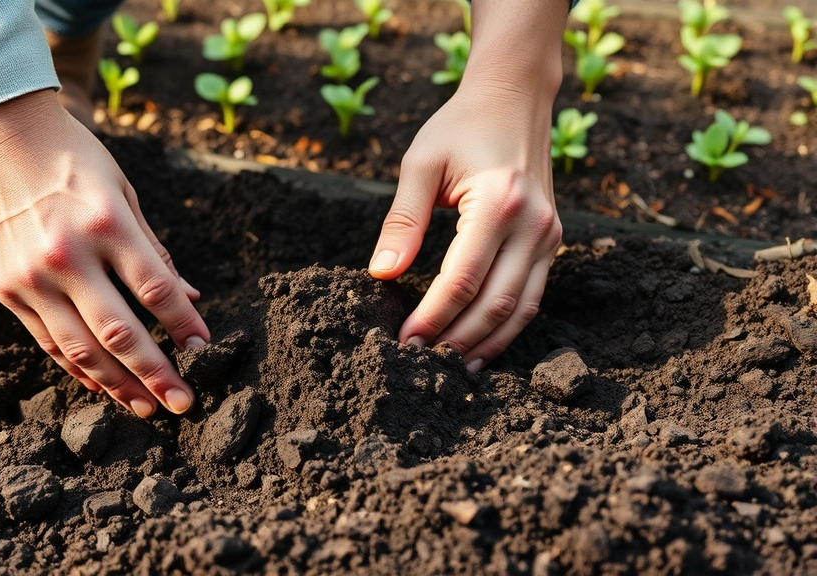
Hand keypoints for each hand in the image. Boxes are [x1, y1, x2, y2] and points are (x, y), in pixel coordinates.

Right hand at [0, 90, 208, 416]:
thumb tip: (189, 299)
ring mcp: (31, 277)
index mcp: (106, 224)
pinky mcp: (6, 289)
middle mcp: (67, 255)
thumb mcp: (124, 191)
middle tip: (183, 403)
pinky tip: (103, 387)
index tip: (204, 350)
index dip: (184, 325)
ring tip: (147, 408)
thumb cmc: (73, 157)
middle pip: (121, 332)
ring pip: (81, 349)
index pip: (156, 290)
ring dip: (119, 385)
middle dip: (157, 373)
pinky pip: (48, 342)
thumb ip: (154, 251)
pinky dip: (78, 369)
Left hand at [368, 0, 567, 371]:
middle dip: (455, 339)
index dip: (432, 317)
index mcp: (499, 203)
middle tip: (419, 363)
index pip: (462, 279)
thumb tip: (381, 275)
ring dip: (484, 344)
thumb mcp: (420, 164)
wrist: (514, 97)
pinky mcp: (552, 241)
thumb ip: (402, 222)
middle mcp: (534, 224)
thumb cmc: (460, 127)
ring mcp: (549, 235)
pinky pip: (533, 297)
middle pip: (495, 304)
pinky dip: (507, 327)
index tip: (404, 341)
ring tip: (449, 369)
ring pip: (520, 309)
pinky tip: (479, 345)